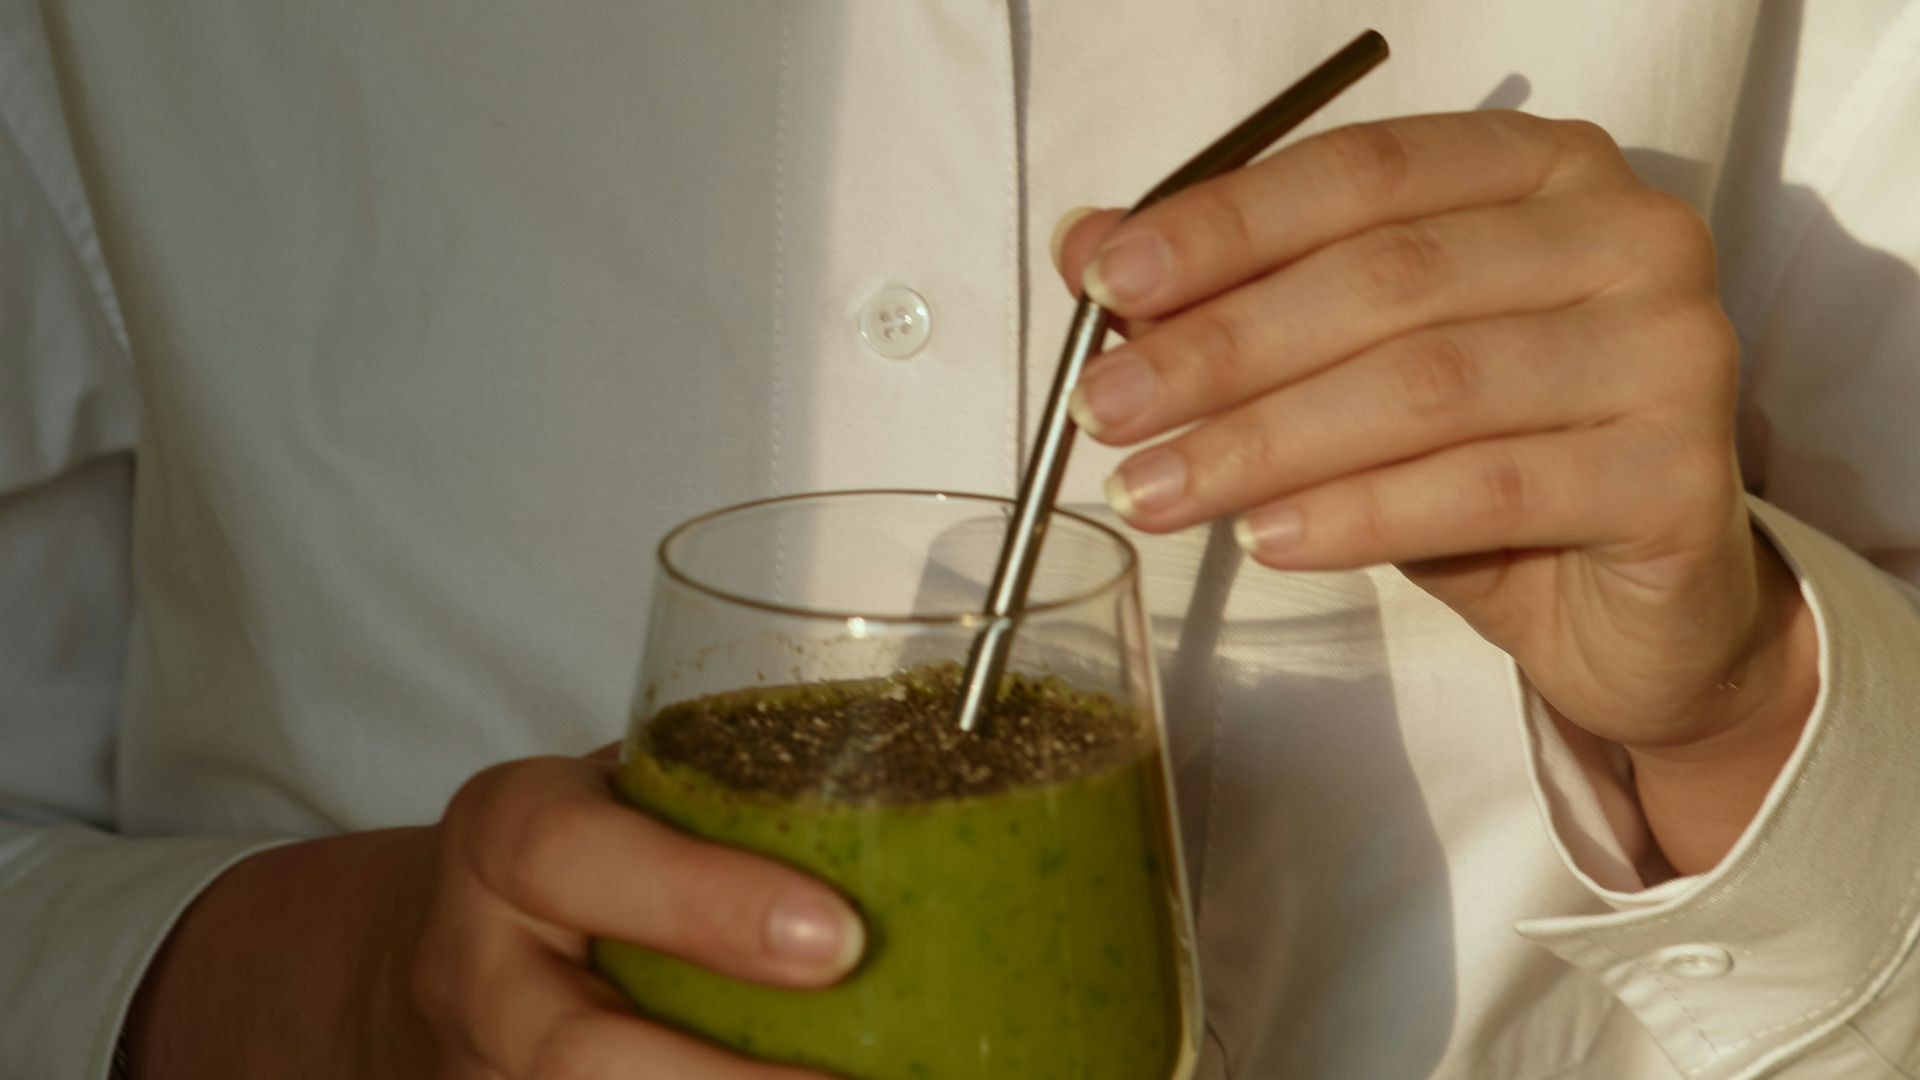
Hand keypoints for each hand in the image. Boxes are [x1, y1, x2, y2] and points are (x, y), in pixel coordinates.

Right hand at [124, 749, 859, 1077]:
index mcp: (508, 836)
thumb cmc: (585, 856)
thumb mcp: (624, 797)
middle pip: (577, 1052)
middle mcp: (475, 967)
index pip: (573, 855)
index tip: (840, 939)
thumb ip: (733, 805)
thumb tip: (932, 801)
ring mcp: (480, 1072)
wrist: (446, 951)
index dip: (706, 905)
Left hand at [1052, 111, 1817, 873]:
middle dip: (1223, 347)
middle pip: (1388, 276)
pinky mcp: (1679, 475)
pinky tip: (1266, 540)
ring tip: (1155, 490)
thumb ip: (1235, 298)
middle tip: (1106, 410)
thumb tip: (1085, 248)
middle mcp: (1624, 234)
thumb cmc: (1489, 468)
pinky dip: (1358, 515)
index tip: (1106, 284)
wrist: (1637, 613)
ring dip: (1265, 441)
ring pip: (1428, 384)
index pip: (1363, 171)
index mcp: (1539, 171)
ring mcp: (1671, 348)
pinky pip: (1486, 487)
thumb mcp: (1350, 374)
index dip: (1225, 226)